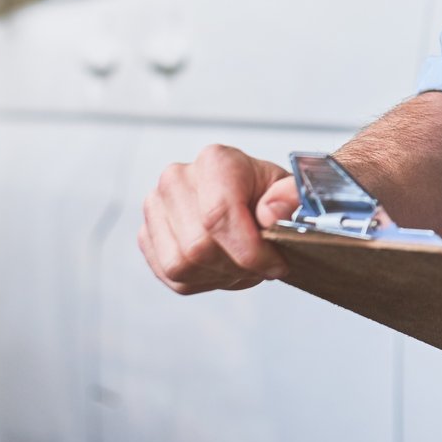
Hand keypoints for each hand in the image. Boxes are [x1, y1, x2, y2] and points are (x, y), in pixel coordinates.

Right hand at [139, 145, 299, 293]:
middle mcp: (176, 179)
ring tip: (241, 264)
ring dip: (218, 275)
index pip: (219, 215)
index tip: (275, 265)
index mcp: (215, 161)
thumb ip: (291, 198)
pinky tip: (221, 267)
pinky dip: (201, 281)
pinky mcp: (147, 235)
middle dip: (236, 266)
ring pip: (180, 265)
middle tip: (262, 265)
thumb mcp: (294, 191)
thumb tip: (271, 211)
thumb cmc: (268, 195)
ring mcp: (156, 207)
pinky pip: (170, 276)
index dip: (250, 251)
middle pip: (198, 246)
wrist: (246, 198)